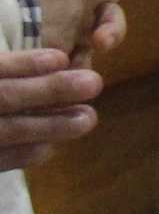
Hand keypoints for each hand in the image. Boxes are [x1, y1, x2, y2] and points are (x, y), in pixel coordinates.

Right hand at [0, 49, 101, 171]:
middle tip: (94, 83)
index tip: (62, 57)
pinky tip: (48, 149)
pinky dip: (21, 155)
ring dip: (48, 126)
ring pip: (5, 130)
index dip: (24, 64)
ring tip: (88, 118)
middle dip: (49, 90)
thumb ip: (5, 68)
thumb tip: (51, 59)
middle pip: (3, 97)